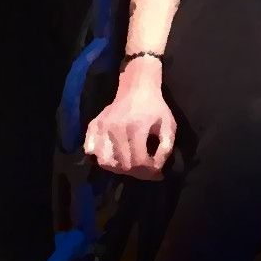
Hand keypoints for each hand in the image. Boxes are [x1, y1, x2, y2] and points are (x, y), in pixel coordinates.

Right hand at [84, 61, 175, 178]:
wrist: (137, 87)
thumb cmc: (155, 107)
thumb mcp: (169, 126)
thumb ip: (165, 149)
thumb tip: (156, 170)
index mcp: (136, 128)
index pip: (138, 162)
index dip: (149, 172)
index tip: (157, 173)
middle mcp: (116, 129)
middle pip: (122, 165)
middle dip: (137, 173)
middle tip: (145, 170)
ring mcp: (102, 127)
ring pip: (105, 162)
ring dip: (119, 169)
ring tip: (130, 164)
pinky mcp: (94, 126)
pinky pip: (91, 150)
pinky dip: (101, 157)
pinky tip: (114, 155)